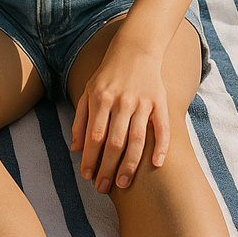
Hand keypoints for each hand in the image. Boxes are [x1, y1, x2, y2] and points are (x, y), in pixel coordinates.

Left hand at [71, 39, 169, 193]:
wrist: (135, 49)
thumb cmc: (108, 74)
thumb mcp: (88, 91)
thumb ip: (80, 118)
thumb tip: (75, 148)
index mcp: (100, 98)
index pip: (94, 136)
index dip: (90, 159)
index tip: (88, 176)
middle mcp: (121, 101)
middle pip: (114, 143)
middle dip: (107, 168)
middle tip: (103, 187)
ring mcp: (142, 102)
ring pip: (136, 140)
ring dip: (129, 165)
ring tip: (123, 184)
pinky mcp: (160, 102)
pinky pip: (162, 129)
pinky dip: (160, 148)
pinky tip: (156, 165)